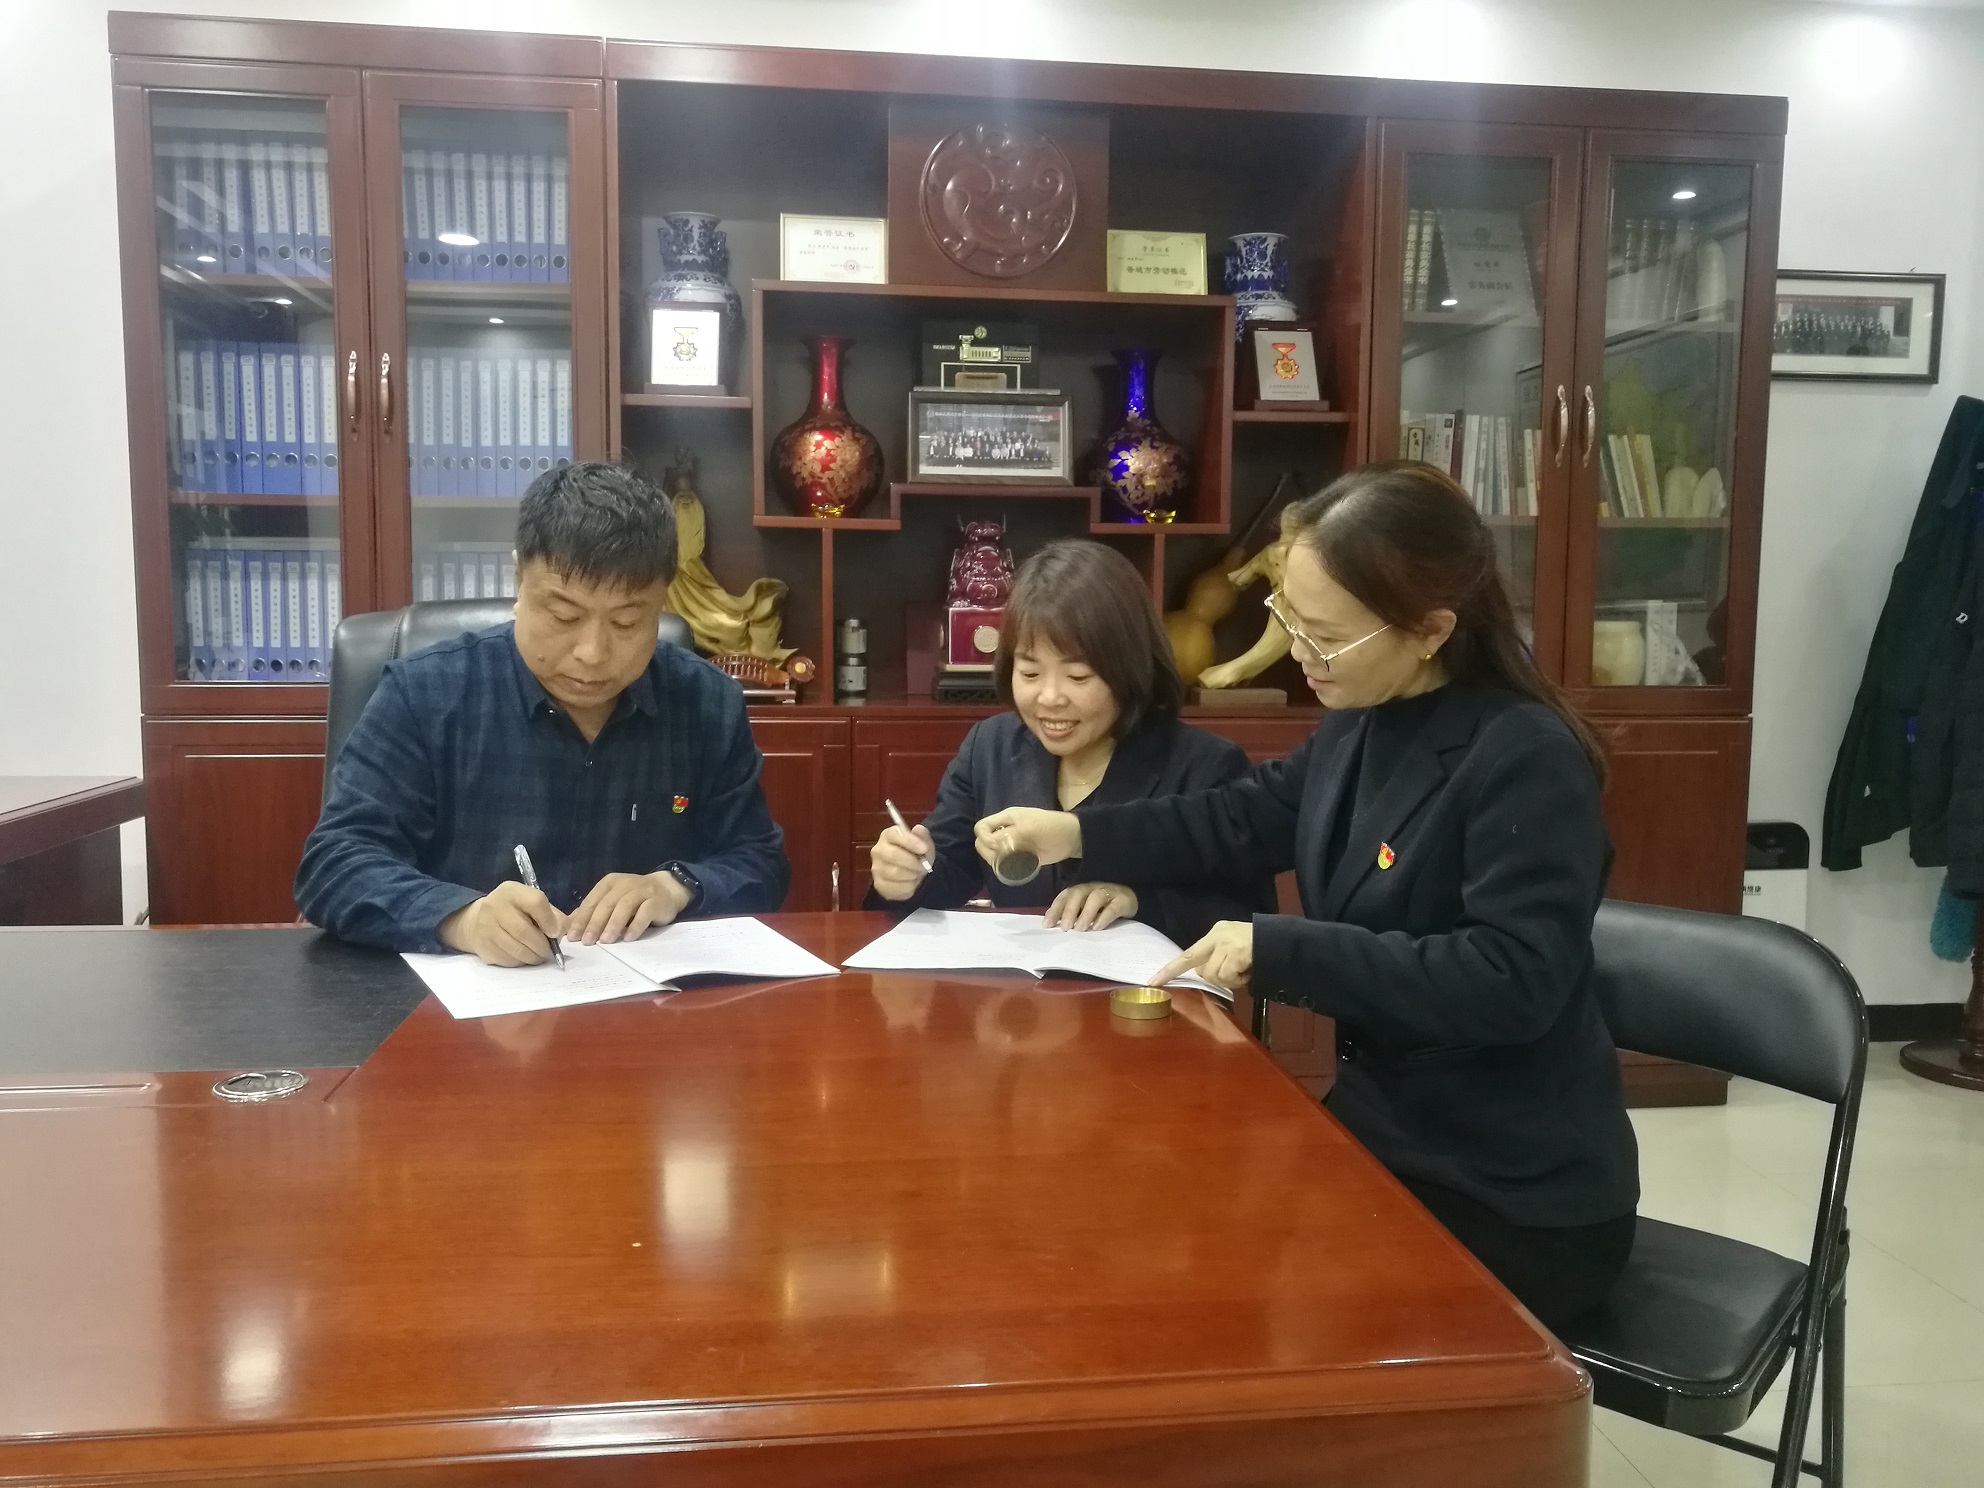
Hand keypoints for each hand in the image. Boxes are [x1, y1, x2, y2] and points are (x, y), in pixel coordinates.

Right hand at [437, 880, 566, 966]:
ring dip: (533, 957)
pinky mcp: (482, 946)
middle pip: (524, 931)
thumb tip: (562, 931)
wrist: (476, 920)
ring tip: (539, 957)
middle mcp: (495, 907)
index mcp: (512, 892)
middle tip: (550, 953)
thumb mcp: (531, 903)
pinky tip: (523, 958)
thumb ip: (552, 915)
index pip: (535, 902)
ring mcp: (485, 927)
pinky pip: (506, 960)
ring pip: (516, 949)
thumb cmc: (513, 911)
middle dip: (542, 946)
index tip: (555, 933)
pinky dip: (520, 962)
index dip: (549, 920)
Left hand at [568, 870, 691, 944]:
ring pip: (625, 906)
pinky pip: (645, 912)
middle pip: (606, 904)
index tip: (573, 937)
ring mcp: (642, 891)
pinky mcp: (656, 900)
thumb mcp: (613, 900)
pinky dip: (636, 925)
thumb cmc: (635, 898)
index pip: (591, 901)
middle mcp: (624, 884)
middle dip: (595, 923)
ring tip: (606, 941)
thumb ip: (594, 910)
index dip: (581, 919)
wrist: (668, 889)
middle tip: (587, 942)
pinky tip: (629, 938)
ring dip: (614, 924)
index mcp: (609, 883)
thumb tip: (571, 925)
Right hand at [870, 823, 934, 901]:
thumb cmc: (917, 855)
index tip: (924, 849)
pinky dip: (908, 887)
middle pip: (893, 855)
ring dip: (912, 875)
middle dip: (912, 862)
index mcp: (889, 835)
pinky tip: (911, 883)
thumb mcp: (925, 844)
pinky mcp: (878, 884)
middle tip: (924, 866)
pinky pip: (895, 887)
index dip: (910, 841)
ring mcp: (876, 868)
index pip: (895, 835)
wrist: (913, 873)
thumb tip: (918, 829)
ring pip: (894, 873)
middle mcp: (878, 850)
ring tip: (917, 874)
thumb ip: (923, 836)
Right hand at [973, 807, 1081, 872]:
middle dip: (988, 852)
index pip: (981, 827)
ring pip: (991, 854)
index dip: (983, 837)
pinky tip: (1013, 869)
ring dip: (995, 861)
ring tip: (1008, 864)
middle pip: (983, 842)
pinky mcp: (1018, 857)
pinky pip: (1003, 863)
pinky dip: (1004, 868)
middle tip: (1003, 859)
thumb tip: (993, 846)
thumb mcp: (1030, 827)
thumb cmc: (1051, 827)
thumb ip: (1010, 835)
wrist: (1071, 838)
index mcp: (1005, 818)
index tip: (995, 846)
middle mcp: (1005, 830)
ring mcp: (1011, 844)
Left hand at [1044, 881, 1137, 930]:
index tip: (1047, 924)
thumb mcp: (1086, 909)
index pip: (1065, 895)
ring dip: (1086, 913)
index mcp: (1082, 890)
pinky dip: (1104, 917)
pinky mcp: (1123, 901)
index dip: (1055, 909)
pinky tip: (1097, 928)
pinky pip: (1113, 907)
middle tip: (1065, 928)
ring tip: (1080, 929)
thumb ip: (1070, 914)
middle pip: (1078, 894)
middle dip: (1069, 910)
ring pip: (1096, 897)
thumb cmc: (1104, 906)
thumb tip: (1050, 922)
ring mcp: (1109, 892)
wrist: (1133, 899)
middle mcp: (1093, 888)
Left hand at [1151, 920, 1253, 990]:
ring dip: (1231, 979)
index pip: (1188, 954)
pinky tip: (1250, 971)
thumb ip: (1217, 958)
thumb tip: (1205, 975)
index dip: (1170, 969)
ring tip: (1246, 970)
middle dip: (1218, 977)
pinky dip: (1240, 980)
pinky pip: (1228, 977)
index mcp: (1216, 933)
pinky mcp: (1236, 952)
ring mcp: (1226, 944)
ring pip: (1215, 976)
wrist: (1282, 940)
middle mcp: (1218, 936)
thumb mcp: (1234, 948)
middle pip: (1203, 969)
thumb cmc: (1259, 948)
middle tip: (1237, 973)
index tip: (1153, 981)